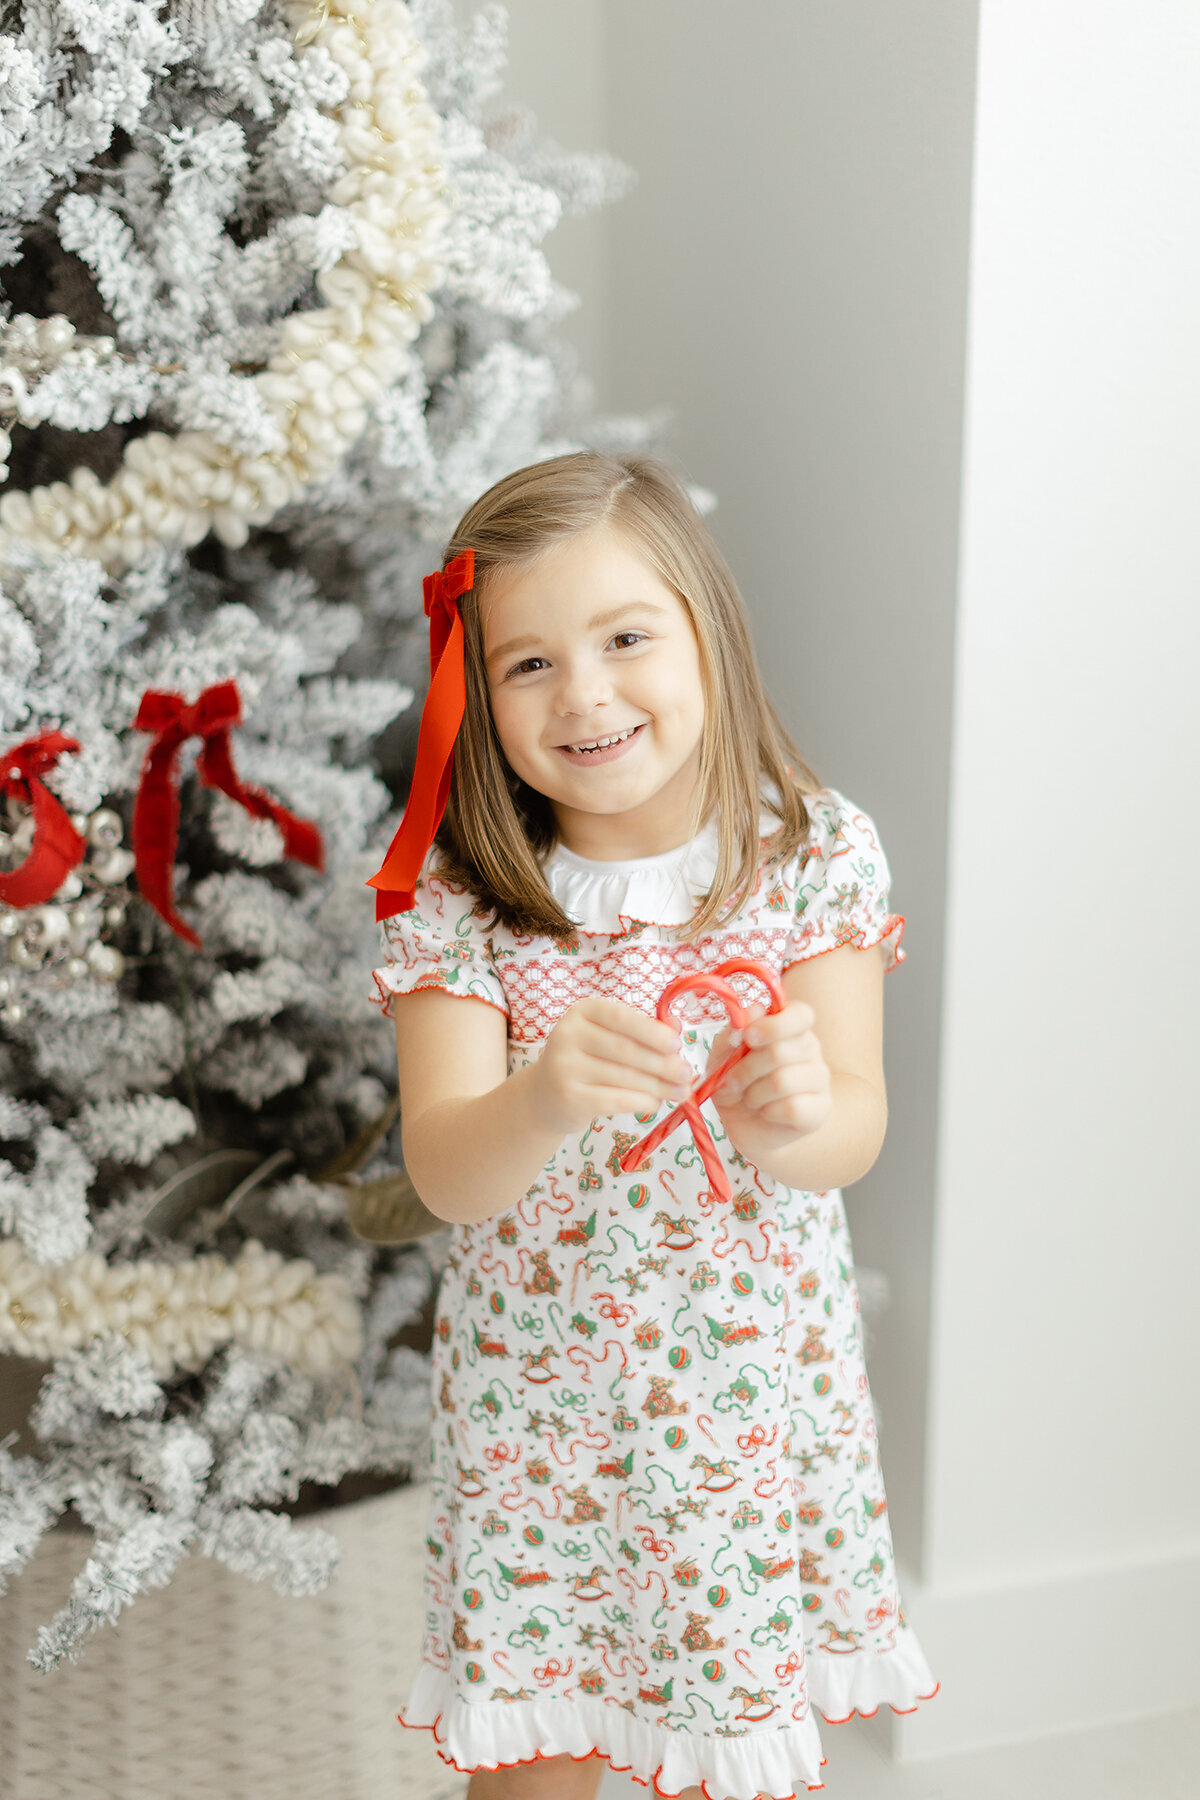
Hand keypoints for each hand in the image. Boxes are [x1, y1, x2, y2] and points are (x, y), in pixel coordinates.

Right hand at [533, 997, 690, 1136]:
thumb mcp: (610, 1036)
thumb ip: (642, 1029)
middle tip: (686, 1073)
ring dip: (658, 1086)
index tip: (677, 1044)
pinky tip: (655, 1103)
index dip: (652, 1031)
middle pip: (625, 1050)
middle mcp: (568, 1034)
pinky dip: (642, 1102)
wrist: (546, 1093)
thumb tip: (676, 1027)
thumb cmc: (589, 1059)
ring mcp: (564, 1067)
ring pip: (624, 1077)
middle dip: (662, 1064)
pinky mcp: (569, 1097)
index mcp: (582, 1011)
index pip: (621, 1017)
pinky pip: (616, 1100)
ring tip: (680, 1091)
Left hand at [705, 998, 832, 1158]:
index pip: (800, 1014)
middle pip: (779, 1052)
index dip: (773, 1025)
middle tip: (733, 1081)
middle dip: (746, 1070)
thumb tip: (751, 1013)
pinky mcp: (821, 1108)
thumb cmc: (736, 1082)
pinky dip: (768, 1112)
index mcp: (789, 1027)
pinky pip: (792, 1107)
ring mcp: (819, 1078)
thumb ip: (733, 1034)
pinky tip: (766, 1111)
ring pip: (783, 1081)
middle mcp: (810, 1048)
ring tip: (750, 1098)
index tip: (749, 1037)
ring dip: (754, 1094)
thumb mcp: (722, 1056)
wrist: (743, 1125)